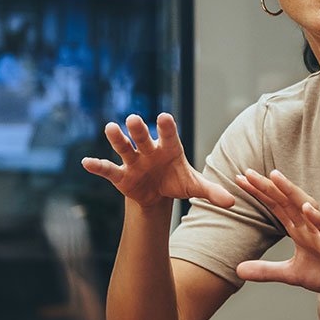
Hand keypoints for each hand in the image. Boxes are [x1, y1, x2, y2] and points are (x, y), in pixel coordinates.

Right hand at [81, 113, 234, 211]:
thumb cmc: (177, 181)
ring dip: (117, 139)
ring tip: (110, 128)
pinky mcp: (121, 175)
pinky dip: (98, 166)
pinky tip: (86, 163)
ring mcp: (134, 161)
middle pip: (144, 137)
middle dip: (139, 129)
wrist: (158, 192)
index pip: (169, 135)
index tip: (164, 117)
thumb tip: (232, 203)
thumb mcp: (195, 187)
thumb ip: (212, 191)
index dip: (166, 127)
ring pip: (124, 147)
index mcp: (169, 148)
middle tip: (134, 119)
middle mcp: (149, 150)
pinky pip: (108, 170)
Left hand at [232, 169, 319, 300]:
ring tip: (275, 177)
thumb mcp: (293, 275)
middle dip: (266, 188)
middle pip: (286, 202)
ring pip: (306, 208)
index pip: (276, 207)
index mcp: (300, 231)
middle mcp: (310, 227)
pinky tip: (307, 208)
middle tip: (246, 173)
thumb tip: (237, 269)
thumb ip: (266, 271)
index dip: (258, 194)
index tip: (239, 180)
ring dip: (291, 192)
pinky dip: (318, 219)